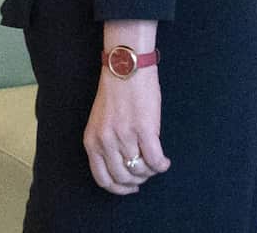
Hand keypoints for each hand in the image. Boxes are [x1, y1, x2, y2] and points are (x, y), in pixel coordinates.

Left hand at [82, 68, 170, 194]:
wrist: (125, 68)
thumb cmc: (115, 93)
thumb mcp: (100, 122)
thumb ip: (106, 145)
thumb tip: (124, 169)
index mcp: (92, 140)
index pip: (103, 179)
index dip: (119, 188)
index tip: (131, 187)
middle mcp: (105, 141)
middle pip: (123, 178)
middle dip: (138, 180)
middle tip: (146, 172)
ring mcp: (124, 136)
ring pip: (141, 171)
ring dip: (151, 171)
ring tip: (155, 162)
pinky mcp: (144, 130)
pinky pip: (155, 161)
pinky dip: (162, 165)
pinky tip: (165, 160)